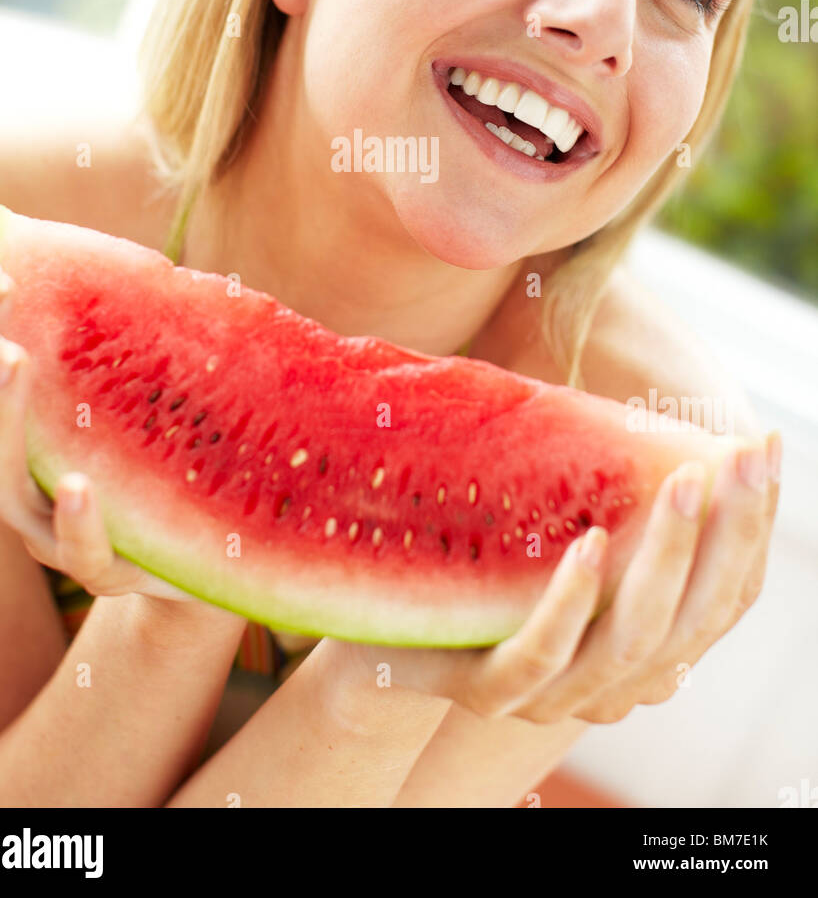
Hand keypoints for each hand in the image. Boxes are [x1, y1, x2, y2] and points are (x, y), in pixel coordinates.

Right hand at [0, 220, 201, 604]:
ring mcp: (51, 533)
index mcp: (19, 437)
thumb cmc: (166, 461)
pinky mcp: (105, 572)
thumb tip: (156, 261)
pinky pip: (79, 554)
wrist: (214, 559)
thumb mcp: (143, 394)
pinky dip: (76, 522)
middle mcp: (19, 483)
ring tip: (13, 358)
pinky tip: (81, 485)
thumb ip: (133, 343)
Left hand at [330, 433, 779, 725]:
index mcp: (640, 648)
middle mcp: (610, 684)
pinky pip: (541, 653)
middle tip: (738, 459)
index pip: (722, 598)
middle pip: (693, 620)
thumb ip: (622, 502)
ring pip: (631, 639)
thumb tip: (689, 445)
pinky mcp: (487, 690)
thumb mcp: (565, 525)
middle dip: (726, 535)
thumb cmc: (484, 558)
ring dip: (664, 557)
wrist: (380, 619)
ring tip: (681, 485)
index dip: (750, 527)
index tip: (763, 450)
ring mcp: (550, 696)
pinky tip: (590, 542)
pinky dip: (573, 599)